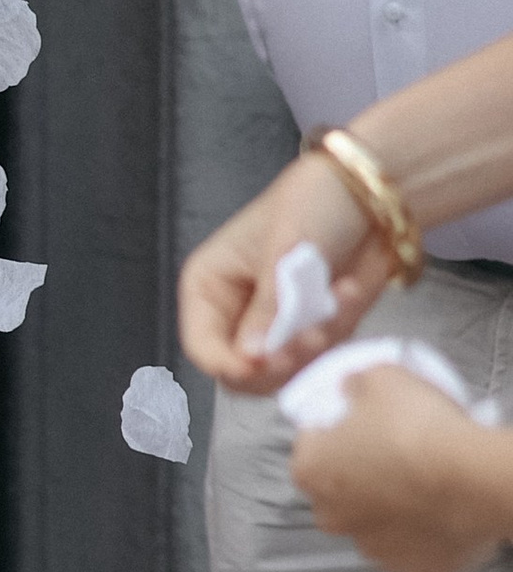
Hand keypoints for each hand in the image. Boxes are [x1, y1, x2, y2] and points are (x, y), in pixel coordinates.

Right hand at [178, 152, 382, 391]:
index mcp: (209, 287)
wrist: (368, 197)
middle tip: (314, 334)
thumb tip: (250, 357)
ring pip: (286, 374)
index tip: (266, 363)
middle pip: (242, 373)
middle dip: (282, 360)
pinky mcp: (310, 335)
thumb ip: (268, 306)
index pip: (203, 347)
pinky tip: (349, 290)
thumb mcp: (285, 249)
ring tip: (339, 296)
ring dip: (318, 345)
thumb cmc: (312, 203)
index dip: (229, 364)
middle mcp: (235, 315)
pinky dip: (341, 333)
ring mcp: (275, 329)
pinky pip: (321, 360)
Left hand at [289, 370, 512, 571]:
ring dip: (388, 509)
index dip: (335, 430)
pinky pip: (410, 552)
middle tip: (391, 453)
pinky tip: (438, 515)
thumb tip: (348, 390)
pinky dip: (420, 538)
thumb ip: (352, 385)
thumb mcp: (377, 377)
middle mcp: (332, 518)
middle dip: (356, 475)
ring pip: (373, 526)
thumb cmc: (417, 425)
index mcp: (311, 470)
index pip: (310, 445)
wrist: (474, 479)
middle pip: (336, 492)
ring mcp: (374, 551)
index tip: (361, 422)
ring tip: (421, 484)